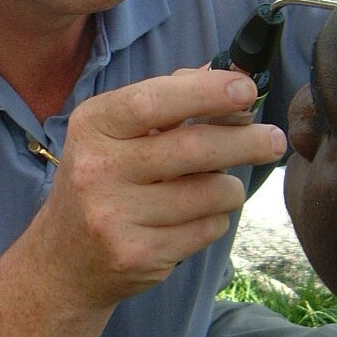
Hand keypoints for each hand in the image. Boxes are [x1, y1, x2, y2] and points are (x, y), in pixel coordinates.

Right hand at [28, 69, 286, 308]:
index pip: (153, 101)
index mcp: (93, 125)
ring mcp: (115, 216)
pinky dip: (216, 218)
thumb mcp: (115, 132)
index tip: (247, 89)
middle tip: (275, 139)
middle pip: (192, 149)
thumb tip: (228, 74)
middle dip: (245, 141)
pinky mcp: (137, 256)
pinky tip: (199, 215)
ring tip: (226, 184)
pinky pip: (206, 229)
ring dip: (231, 186)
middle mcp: (97, 169)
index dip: (206, 93)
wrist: (62, 262)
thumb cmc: (102, 180)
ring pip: (209, 193)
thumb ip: (167, 100)